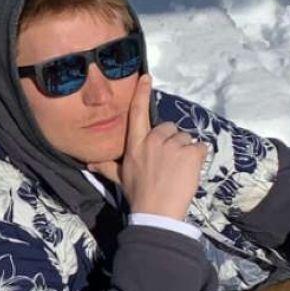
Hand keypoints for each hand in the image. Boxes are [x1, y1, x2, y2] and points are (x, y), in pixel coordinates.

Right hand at [93, 75, 207, 220]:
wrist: (156, 213)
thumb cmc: (138, 195)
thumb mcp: (120, 178)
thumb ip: (107, 167)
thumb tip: (89, 163)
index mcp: (136, 145)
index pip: (137, 113)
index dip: (141, 94)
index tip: (146, 77)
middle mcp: (153, 141)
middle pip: (168, 129)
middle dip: (171, 142)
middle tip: (167, 164)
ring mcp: (173, 146)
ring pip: (185, 139)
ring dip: (185, 153)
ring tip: (177, 172)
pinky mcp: (191, 153)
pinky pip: (200, 147)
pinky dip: (198, 158)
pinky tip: (189, 171)